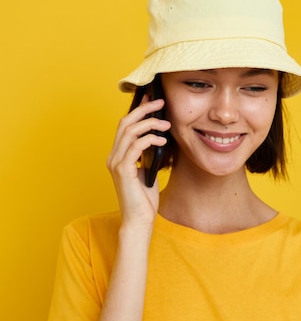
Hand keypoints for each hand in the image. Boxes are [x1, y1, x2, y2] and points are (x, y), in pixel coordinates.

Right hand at [107, 95, 170, 225]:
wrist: (139, 220)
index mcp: (118, 155)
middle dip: (143, 109)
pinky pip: (135, 146)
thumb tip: (158, 138)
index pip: (125, 125)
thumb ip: (148, 155)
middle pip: (125, 122)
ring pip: (130, 131)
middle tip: (161, 102)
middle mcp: (113, 156)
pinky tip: (162, 140)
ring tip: (167, 124)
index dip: (137, 110)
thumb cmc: (144, 200)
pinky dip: (150, 139)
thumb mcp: (147, 171)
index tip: (152, 99)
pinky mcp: (123, 170)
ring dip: (150, 124)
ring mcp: (116, 163)